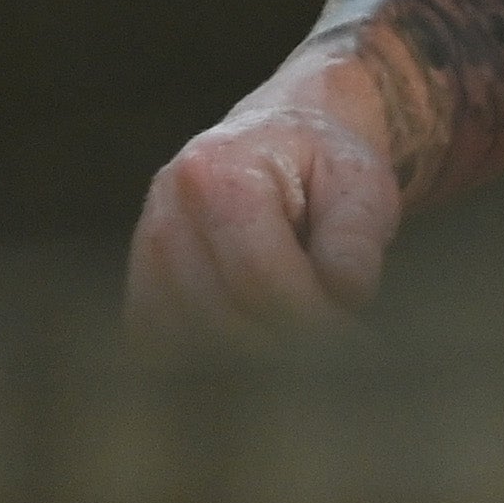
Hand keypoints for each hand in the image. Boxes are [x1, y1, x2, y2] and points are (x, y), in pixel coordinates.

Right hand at [128, 46, 408, 336]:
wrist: (284, 139)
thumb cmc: (325, 164)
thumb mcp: (362, 183)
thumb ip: (355, 241)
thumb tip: (344, 298)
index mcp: (218, 172)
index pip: (259, 278)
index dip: (312, 321)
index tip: (356, 339)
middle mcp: (167, 211)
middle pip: (221, 317)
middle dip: (286, 347)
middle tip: (338, 355)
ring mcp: (144, 252)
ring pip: (187, 344)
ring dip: (249, 361)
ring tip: (301, 348)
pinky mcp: (141, 287)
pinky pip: (165, 349)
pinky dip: (212, 364)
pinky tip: (260, 349)